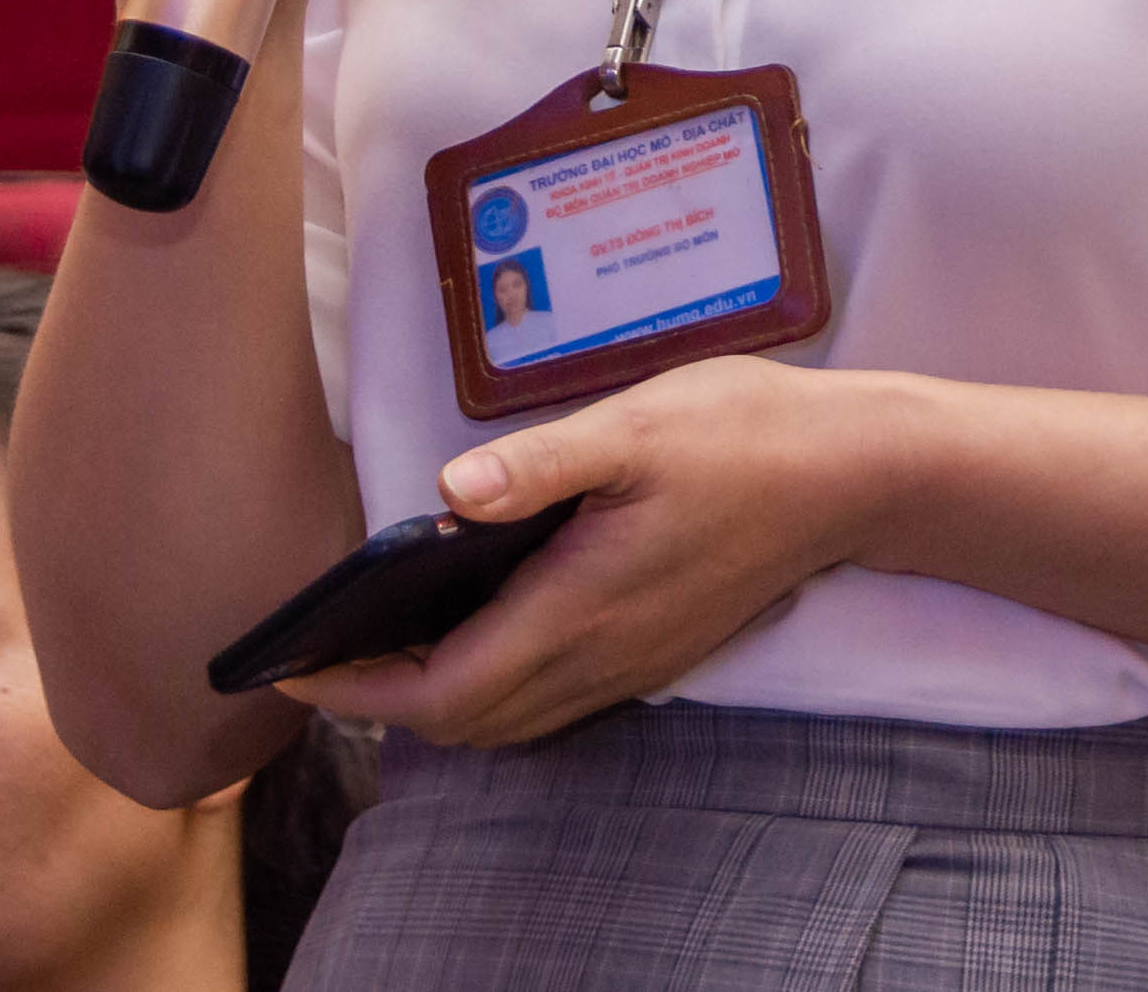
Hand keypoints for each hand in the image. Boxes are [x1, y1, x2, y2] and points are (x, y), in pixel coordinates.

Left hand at [277, 358, 874, 747]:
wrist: (854, 477)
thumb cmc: (742, 435)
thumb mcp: (633, 426)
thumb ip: (536, 463)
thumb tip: (445, 493)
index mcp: (580, 606)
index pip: (445, 691)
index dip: (359, 690)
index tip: (294, 668)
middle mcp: (602, 655)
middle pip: (467, 721)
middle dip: (381, 701)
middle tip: (317, 653)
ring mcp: (633, 663)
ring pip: (510, 718)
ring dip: (436, 700)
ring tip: (374, 646)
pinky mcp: (655, 651)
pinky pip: (551, 700)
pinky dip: (491, 687)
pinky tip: (471, 627)